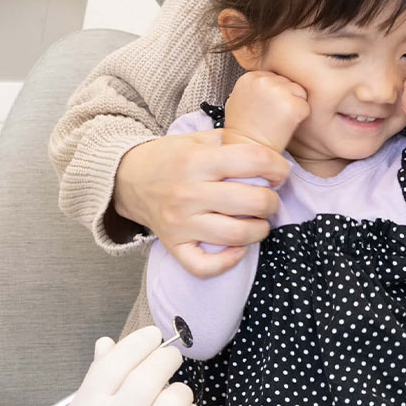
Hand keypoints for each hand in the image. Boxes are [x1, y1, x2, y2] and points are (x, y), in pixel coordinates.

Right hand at [35, 327, 209, 405]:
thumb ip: (90, 390)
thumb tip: (108, 346)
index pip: (113, 364)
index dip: (137, 343)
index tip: (152, 335)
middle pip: (148, 375)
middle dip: (165, 358)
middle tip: (169, 358)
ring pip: (175, 399)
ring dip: (179, 392)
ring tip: (172, 399)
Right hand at [114, 130, 287, 276]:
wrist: (126, 179)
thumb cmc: (168, 158)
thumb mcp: (196, 139)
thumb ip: (230, 141)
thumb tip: (267, 152)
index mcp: (197, 160)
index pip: (252, 159)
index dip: (277, 166)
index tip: (279, 172)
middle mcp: (189, 192)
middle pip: (251, 201)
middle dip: (272, 201)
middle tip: (270, 199)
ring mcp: (180, 222)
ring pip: (235, 235)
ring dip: (259, 230)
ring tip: (259, 222)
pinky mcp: (173, 244)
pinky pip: (204, 266)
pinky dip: (228, 261)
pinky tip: (237, 249)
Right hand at [221, 70, 309, 154]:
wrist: (247, 150)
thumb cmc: (244, 130)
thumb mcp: (240, 99)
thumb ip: (254, 87)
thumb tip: (269, 80)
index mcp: (250, 77)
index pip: (275, 77)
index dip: (275, 94)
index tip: (266, 108)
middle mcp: (264, 80)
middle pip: (288, 82)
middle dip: (285, 98)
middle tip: (272, 117)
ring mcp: (278, 91)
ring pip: (299, 92)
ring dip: (293, 107)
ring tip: (277, 121)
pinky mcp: (292, 105)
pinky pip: (305, 107)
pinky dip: (299, 119)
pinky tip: (284, 127)